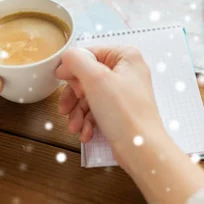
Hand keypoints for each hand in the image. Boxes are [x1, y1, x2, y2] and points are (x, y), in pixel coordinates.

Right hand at [57, 47, 203, 203]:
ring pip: (89, 96)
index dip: (72, 69)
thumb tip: (65, 59)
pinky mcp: (121, 111)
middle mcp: (127, 72)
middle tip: (66, 108)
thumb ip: (76, 61)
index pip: (89, 53)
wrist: (141, 149)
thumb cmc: (125, 113)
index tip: (62, 82)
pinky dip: (88, 122)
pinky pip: (97, 110)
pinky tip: (86, 133)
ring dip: (78, 113)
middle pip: (87, 76)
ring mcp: (124, 92)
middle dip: (74, 96)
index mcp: (126, 56)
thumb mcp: (95, 79)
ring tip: (75, 127)